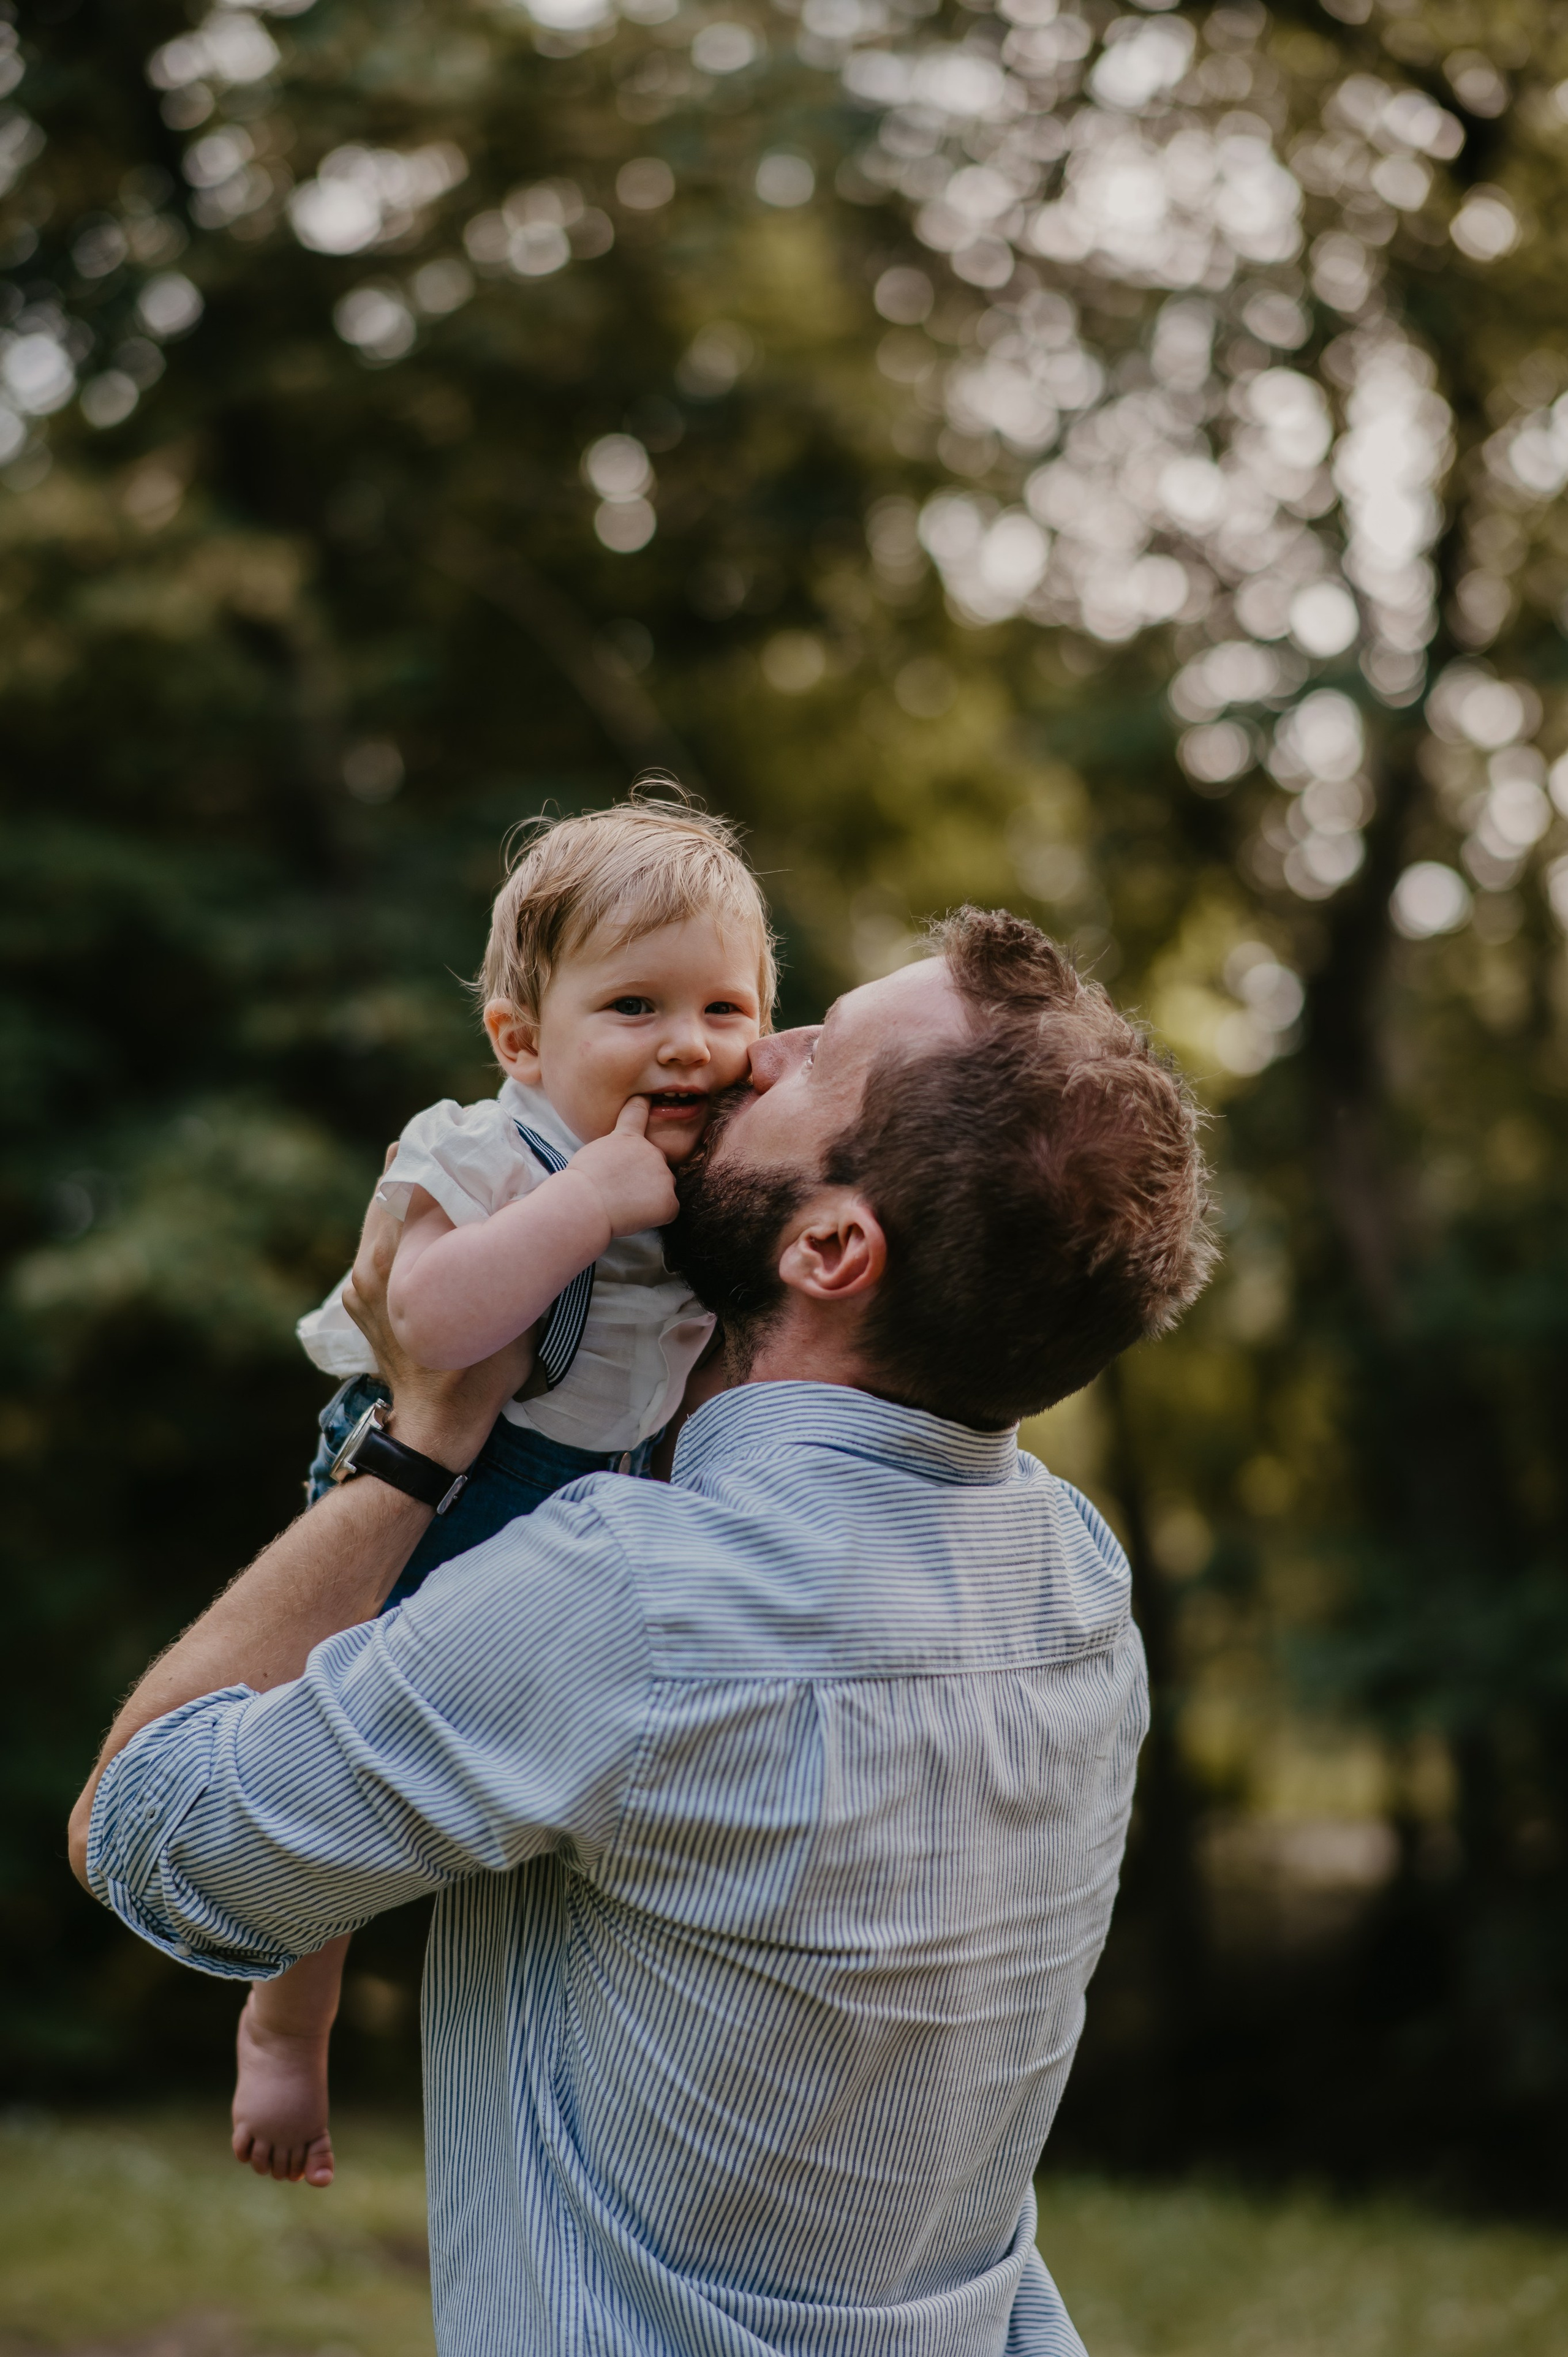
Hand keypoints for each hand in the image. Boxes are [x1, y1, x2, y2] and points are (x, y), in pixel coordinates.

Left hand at [343, 1154, 533, 1465]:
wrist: (434, 1424)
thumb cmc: (479, 1369)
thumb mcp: (508, 1309)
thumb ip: (510, 1258)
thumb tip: (535, 1212)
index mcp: (406, 1258)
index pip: (411, 1179)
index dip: (435, 1148)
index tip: (460, 1130)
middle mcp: (373, 1263)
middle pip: (389, 1189)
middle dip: (421, 1165)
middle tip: (454, 1146)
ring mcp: (359, 1283)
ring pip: (378, 1217)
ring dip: (407, 1197)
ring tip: (442, 1180)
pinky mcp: (356, 1299)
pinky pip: (373, 1248)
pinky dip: (396, 1232)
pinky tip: (425, 1230)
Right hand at [567, 1097, 679, 1235]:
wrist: (584, 1202)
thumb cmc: (577, 1184)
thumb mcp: (591, 1155)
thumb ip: (613, 1154)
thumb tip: (618, 1170)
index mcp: (627, 1138)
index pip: (637, 1112)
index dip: (642, 1104)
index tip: (646, 1098)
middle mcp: (651, 1151)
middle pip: (656, 1163)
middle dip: (645, 1176)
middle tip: (620, 1191)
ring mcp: (663, 1175)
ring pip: (663, 1187)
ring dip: (650, 1196)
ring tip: (623, 1204)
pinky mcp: (669, 1201)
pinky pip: (668, 1210)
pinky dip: (655, 1216)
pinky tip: (634, 1216)